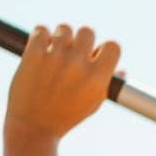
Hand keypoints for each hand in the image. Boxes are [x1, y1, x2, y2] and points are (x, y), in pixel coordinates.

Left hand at [4, 24, 119, 140]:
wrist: (33, 127)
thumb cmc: (65, 116)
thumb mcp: (92, 103)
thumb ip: (106, 83)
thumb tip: (122, 69)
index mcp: (97, 78)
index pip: (113, 46)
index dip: (104, 49)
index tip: (95, 56)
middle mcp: (79, 65)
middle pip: (87, 31)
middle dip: (80, 40)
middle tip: (72, 53)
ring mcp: (56, 58)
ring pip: (64, 28)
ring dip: (60, 37)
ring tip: (55, 53)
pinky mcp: (34, 54)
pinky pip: (41, 29)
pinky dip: (41, 36)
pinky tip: (41, 50)